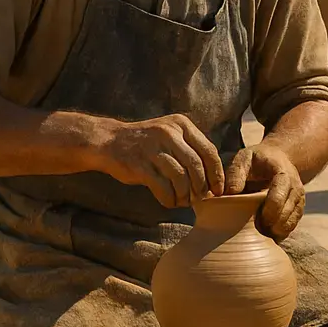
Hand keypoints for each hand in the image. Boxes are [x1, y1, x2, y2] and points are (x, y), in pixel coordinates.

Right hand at [98, 114, 223, 207]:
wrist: (109, 141)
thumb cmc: (147, 144)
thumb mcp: (171, 135)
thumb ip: (190, 149)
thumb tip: (213, 179)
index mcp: (182, 125)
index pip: (209, 151)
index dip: (216, 174)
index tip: (218, 190)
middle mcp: (169, 133)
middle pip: (196, 165)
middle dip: (201, 187)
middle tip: (200, 199)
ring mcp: (153, 148)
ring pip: (180, 177)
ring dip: (185, 195)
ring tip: (183, 202)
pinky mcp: (139, 164)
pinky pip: (162, 186)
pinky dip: (169, 198)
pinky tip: (169, 202)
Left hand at [226, 143, 305, 240]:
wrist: (278, 160)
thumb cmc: (257, 161)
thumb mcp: (244, 157)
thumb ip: (236, 172)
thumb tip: (229, 192)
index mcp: (283, 173)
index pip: (281, 192)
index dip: (271, 207)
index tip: (258, 216)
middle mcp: (296, 187)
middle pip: (287, 212)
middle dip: (271, 223)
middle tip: (253, 227)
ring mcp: (299, 200)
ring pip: (290, 223)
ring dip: (274, 230)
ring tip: (258, 229)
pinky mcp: (297, 211)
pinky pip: (290, 228)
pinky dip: (277, 233)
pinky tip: (264, 230)